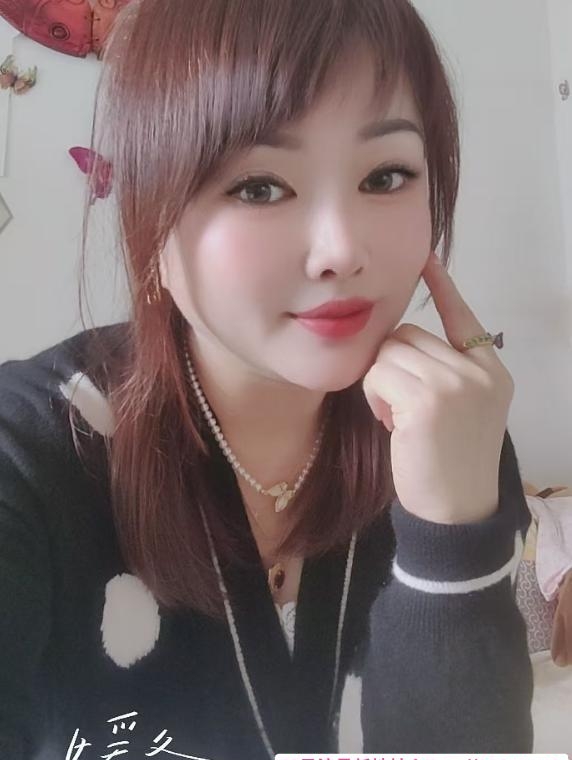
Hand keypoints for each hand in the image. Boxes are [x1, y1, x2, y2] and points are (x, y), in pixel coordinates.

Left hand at [362, 251, 514, 524]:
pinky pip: (377, 374)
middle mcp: (478, 372)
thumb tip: (400, 338)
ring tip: (398, 419)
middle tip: (402, 408)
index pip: (463, 318)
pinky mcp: (427, 399)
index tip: (426, 258)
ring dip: (381, 383)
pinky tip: (393, 426)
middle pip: (409, 334)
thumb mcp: (460, 410)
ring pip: (389, 351)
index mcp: (491, 372)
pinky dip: (374, 398)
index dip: (442, 287)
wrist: (456, 512)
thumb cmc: (448, 463)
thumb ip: (444, 372)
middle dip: (393, 365)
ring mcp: (456, 383)